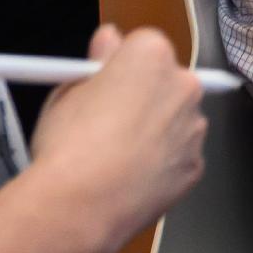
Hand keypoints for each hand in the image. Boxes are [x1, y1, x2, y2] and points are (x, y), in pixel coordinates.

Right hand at [0, 27, 206, 252]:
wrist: (78, 207)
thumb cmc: (60, 151)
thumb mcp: (61, 96)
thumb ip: (90, 68)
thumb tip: (103, 45)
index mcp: (144, 58)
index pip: (139, 44)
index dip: (115, 66)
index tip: (99, 80)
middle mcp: (179, 87)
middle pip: (164, 80)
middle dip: (138, 97)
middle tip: (100, 123)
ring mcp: (192, 128)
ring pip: (173, 120)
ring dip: (150, 132)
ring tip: (106, 160)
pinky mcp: (193, 165)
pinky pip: (175, 155)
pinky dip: (156, 164)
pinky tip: (122, 182)